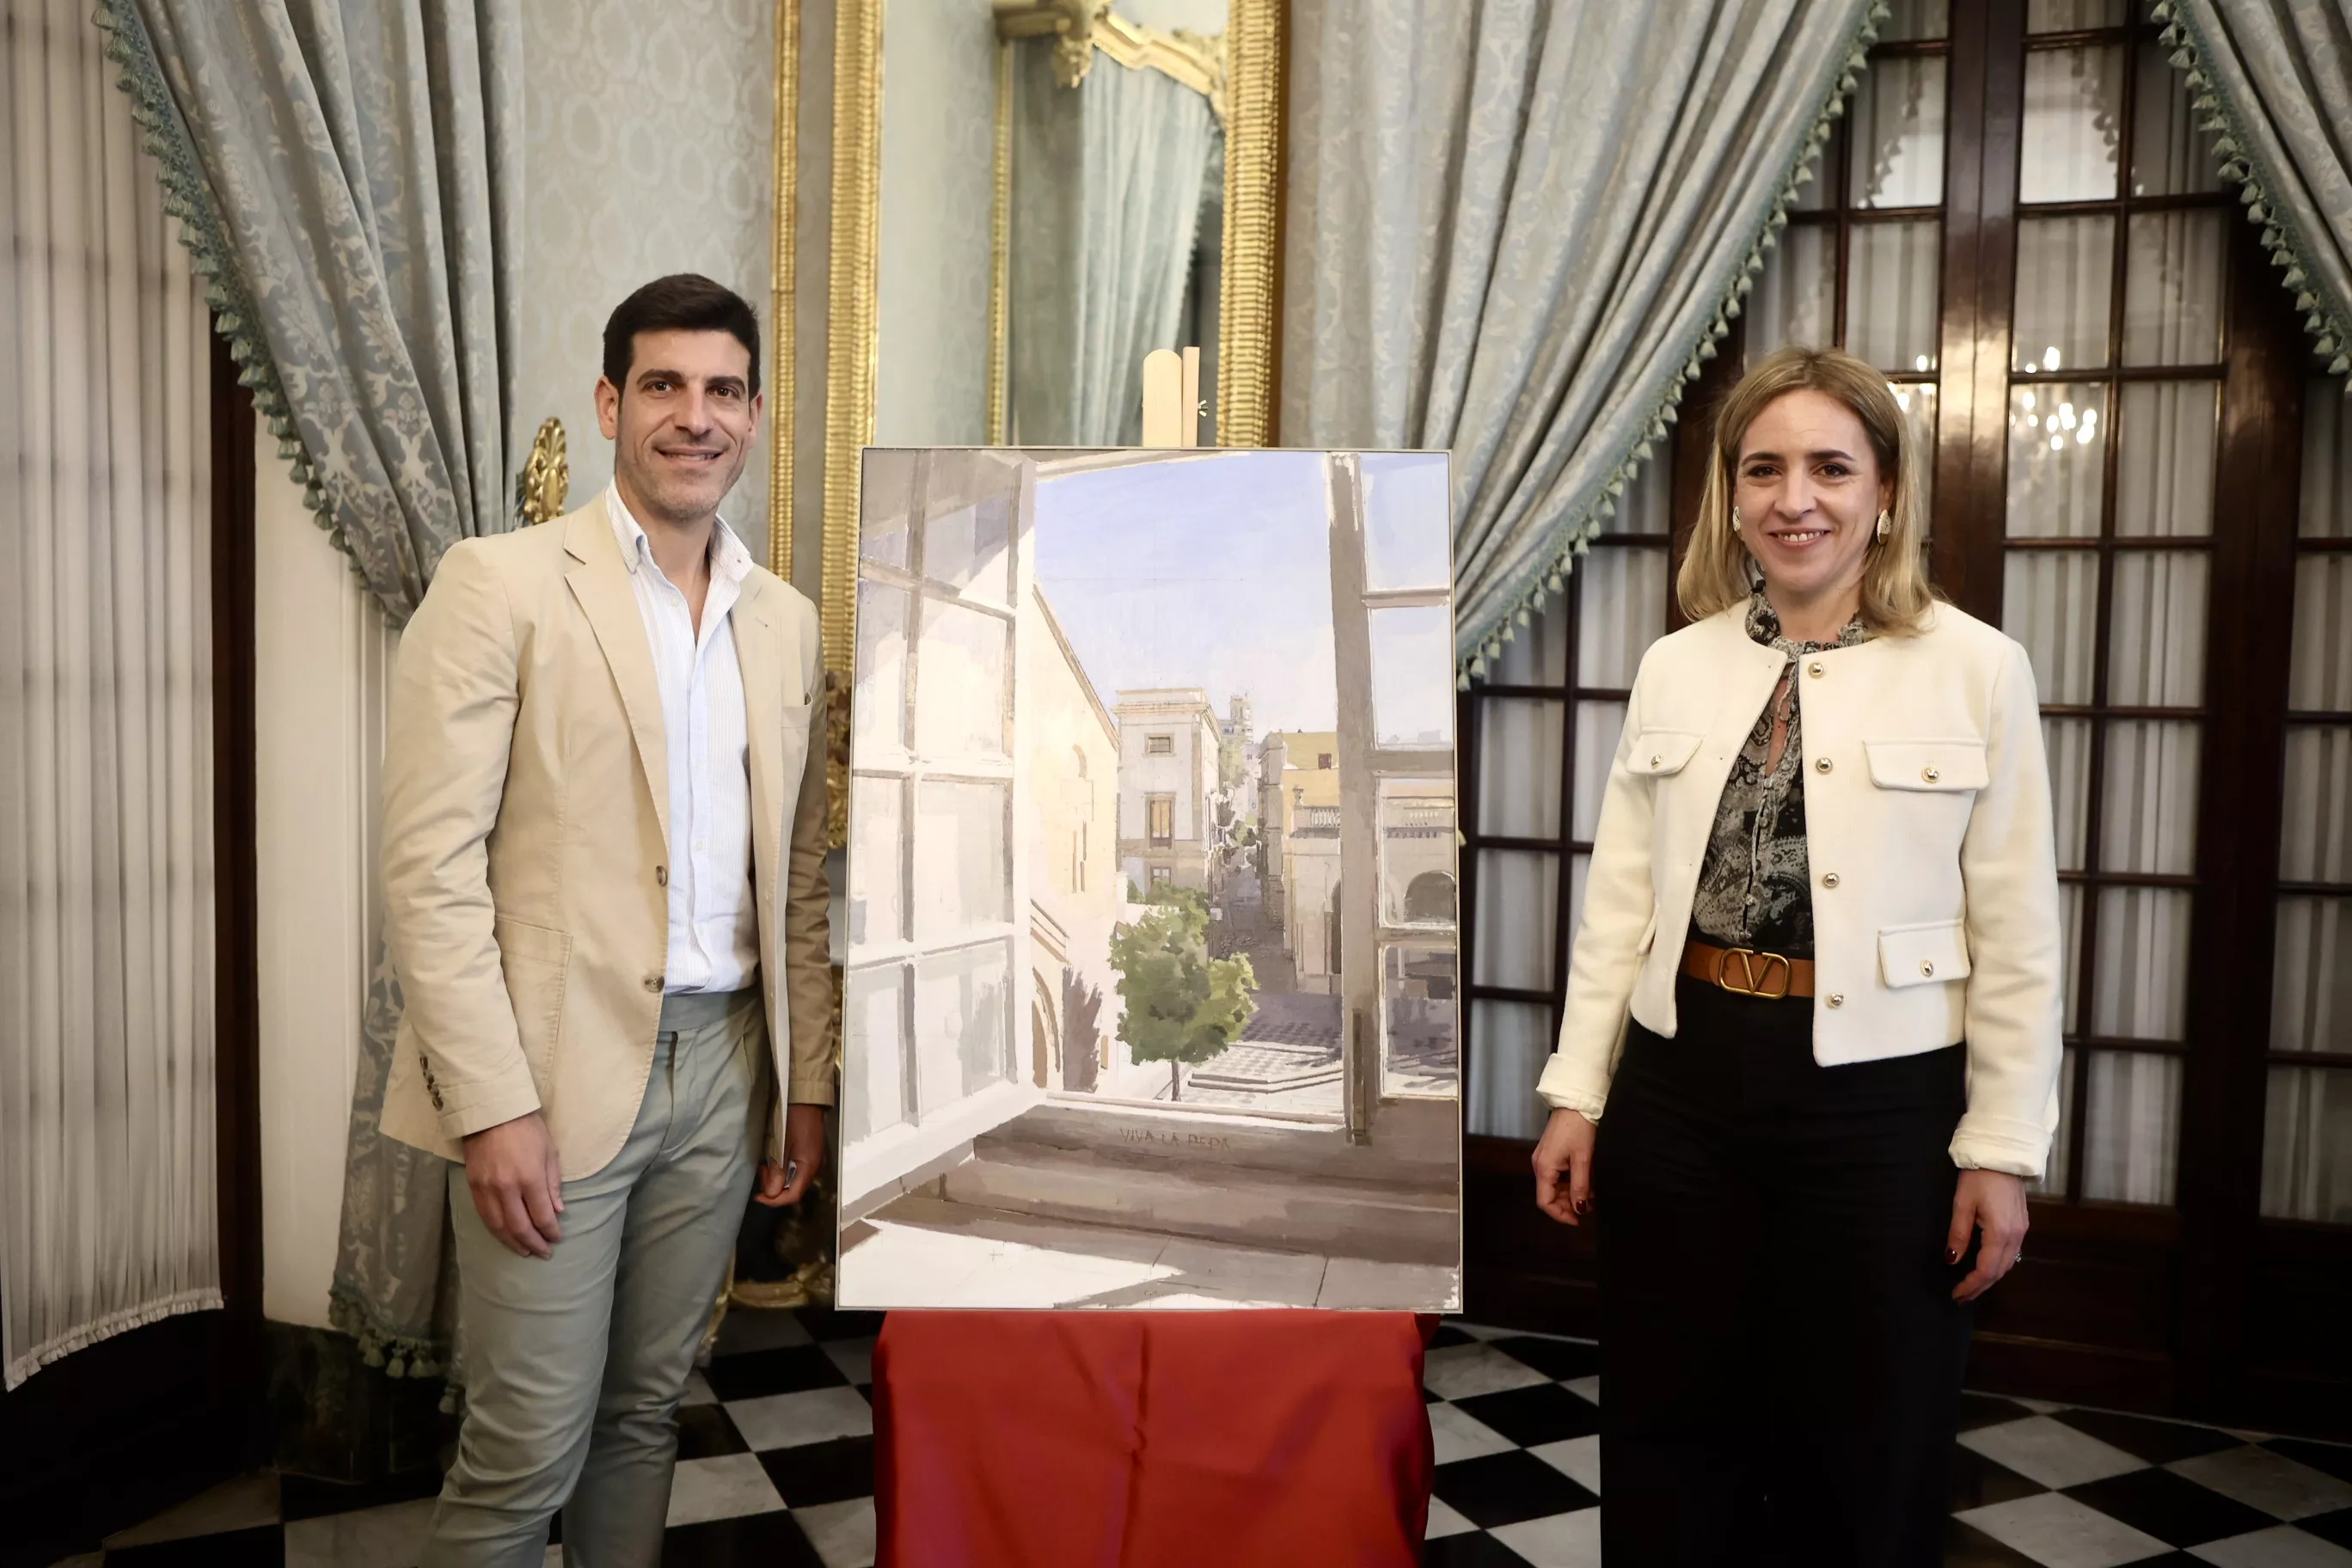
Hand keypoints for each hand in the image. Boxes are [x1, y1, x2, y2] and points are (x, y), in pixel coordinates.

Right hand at [462, 1111, 564, 1258]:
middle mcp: (506, 1188)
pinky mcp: (473, 1186)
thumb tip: (557, 1211)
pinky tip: (504, 1236)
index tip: (557, 1239)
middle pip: (520, 1227)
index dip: (550, 1231)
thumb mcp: (549, 1152)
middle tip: (543, 1253)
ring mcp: (486, 1189)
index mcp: (529, 1178)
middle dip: (534, 1244)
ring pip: (499, 1227)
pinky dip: (496, 1230)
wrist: (492, 1112)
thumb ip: (553, 1184)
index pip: (542, 1216)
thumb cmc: (527, 1128)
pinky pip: (484, 1216)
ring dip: (513, 1243)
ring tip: (524, 1251)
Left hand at [754, 1103, 826, 1207]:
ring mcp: (812, 1159)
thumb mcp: (781, 1146)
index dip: (775, 1200)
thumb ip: (777, 1171)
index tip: (759, 1196)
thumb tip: (771, 1193)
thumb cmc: (792, 1120)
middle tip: (761, 1171)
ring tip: (765, 1163)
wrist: (805, 1100)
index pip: (793, 1195)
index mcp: (809, 1167)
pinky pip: (795, 1168)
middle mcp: (814, 1166)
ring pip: (793, 1178)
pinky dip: (782, 1168)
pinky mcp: (809, 1152)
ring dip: (777, 1176)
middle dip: (773, 1186)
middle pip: (793, 1188)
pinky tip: (774, 1158)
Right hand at [1532, 1107, 1598, 1225]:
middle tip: (1590, 1206)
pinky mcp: (1552, 1154)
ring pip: (1556, 1186)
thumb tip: (1580, 1208)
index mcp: (1544, 1168)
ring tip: (1592, 1193)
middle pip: (1550, 1195)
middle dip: (1570, 1204)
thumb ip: (1580, 1186)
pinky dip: (1572, 1182)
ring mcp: (1545, 1160)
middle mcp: (1540, 1165)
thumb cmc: (1578, 1127)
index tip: (1578, 1220)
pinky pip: (1559, 1175)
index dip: (1561, 1215)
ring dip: (1573, 1193)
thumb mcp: (1583, 1159)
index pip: (1545, 1202)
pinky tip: (1587, 1180)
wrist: (1575, 1103)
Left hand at [1948, 1169, 2029, 1302]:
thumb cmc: (1979, 1177)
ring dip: (1989, 1278)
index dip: (1971, 1285)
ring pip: (2007, 1264)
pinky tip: (1986, 1267)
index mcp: (2000, 1233)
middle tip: (1961, 1297)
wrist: (2004, 1155)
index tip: (1956, 1295)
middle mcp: (2015, 1236)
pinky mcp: (2022, 1224)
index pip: (1986, 1270)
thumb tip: (1952, 1260)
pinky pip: (2011, 1253)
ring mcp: (2022, 1230)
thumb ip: (1958, 1234)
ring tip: (1971, 1286)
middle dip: (1980, 1287)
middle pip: (1998, 1271)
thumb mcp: (1962, 1204)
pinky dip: (1997, 1265)